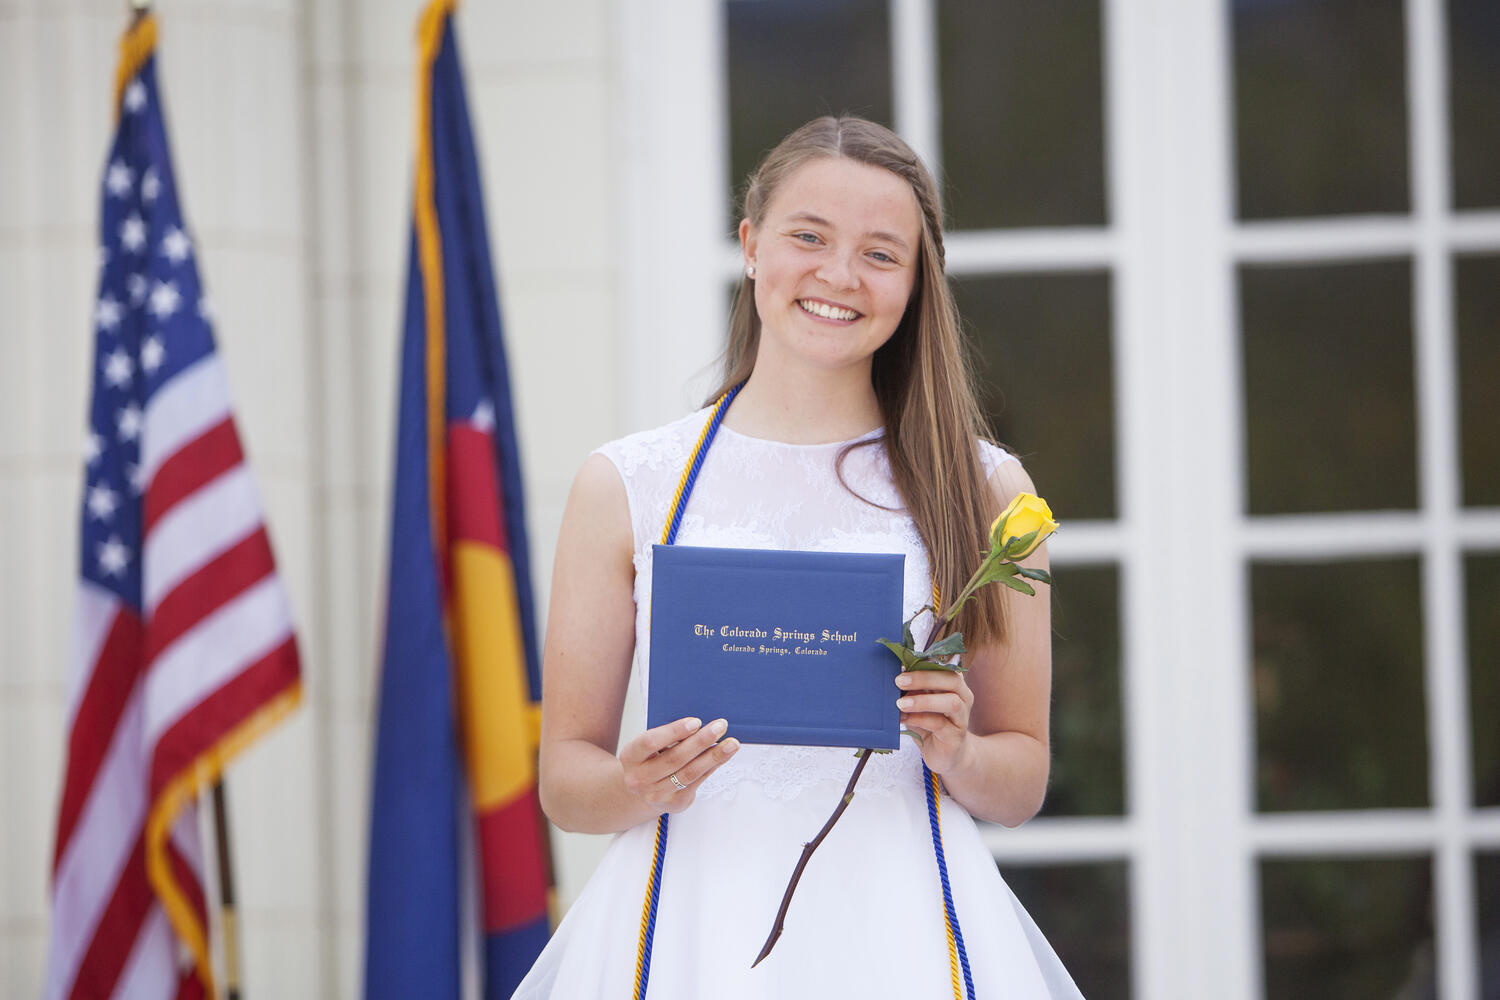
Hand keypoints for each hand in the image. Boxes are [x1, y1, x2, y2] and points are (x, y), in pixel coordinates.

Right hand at [619, 716, 738, 813]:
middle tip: (720, 726)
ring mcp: (656, 794)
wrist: (643, 790)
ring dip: (713, 756)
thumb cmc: (650, 758)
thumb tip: (700, 725)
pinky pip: (697, 782)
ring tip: (731, 743)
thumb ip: (668, 736)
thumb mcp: (650, 746)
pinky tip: (723, 756)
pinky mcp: (674, 803)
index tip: (696, 721)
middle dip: (701, 741)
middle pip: (674, 758)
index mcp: (630, 756)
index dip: (674, 731)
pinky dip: (712, 767)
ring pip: (689, 773)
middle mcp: (639, 778)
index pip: (650, 741)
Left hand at [896, 669, 973, 774]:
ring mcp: (962, 717)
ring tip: (900, 703)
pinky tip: (904, 719)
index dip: (925, 664)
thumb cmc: (931, 724)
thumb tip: (895, 671)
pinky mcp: (956, 736)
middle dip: (924, 678)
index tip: (902, 665)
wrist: (945, 755)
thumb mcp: (921, 703)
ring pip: (951, 702)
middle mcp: (963, 698)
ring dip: (923, 701)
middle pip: (951, 680)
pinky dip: (919, 719)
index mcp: (955, 685)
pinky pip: (940, 724)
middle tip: (899, 681)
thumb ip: (913, 689)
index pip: (945, 667)